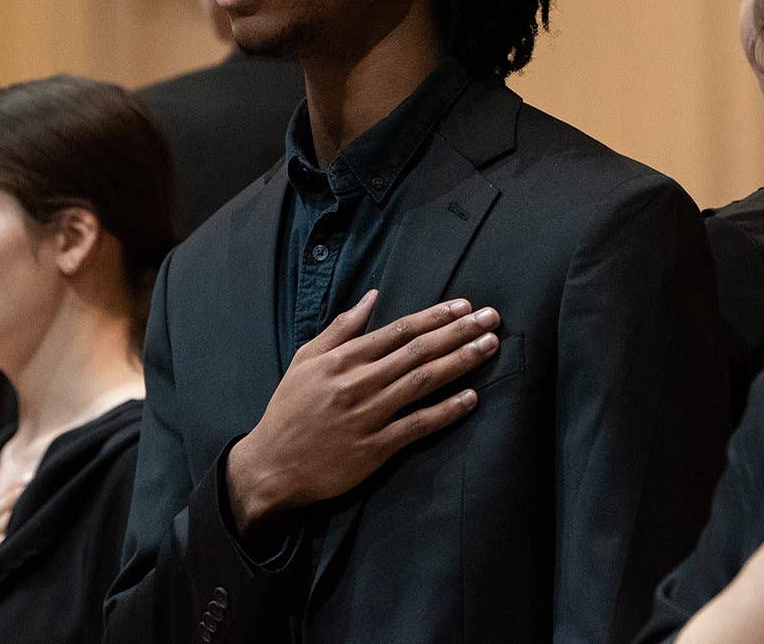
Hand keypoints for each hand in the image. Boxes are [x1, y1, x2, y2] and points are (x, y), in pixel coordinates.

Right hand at [226, 290, 499, 534]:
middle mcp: (358, 383)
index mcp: (341, 360)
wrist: (272, 466)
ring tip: (489, 347)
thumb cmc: (290, 410)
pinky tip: (471, 397)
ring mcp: (368, 416)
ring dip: (459, 362)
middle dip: (458, 332)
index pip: (397, 331)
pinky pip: (418, 425)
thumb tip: (372, 297)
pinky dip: (446, 410)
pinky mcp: (375, 448)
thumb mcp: (305, 360)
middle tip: (491, 318)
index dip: (434, 317)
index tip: (464, 306)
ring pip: (422, 382)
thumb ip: (340, 329)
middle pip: (417, 352)